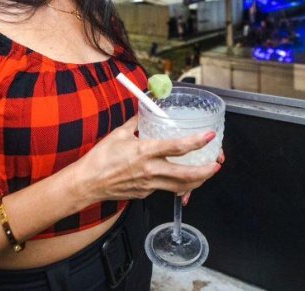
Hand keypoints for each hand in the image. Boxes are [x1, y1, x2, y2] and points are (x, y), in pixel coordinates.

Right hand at [71, 115, 221, 203]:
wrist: (88, 183)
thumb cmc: (100, 158)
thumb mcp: (119, 134)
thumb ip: (137, 122)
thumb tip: (147, 110)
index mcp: (145, 151)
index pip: (178, 147)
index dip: (197, 142)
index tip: (209, 136)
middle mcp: (151, 170)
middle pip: (186, 175)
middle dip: (206, 171)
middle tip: (216, 165)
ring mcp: (149, 185)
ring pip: (180, 187)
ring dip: (196, 181)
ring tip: (205, 173)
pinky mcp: (145, 193)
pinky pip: (166, 189)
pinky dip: (177, 185)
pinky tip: (181, 180)